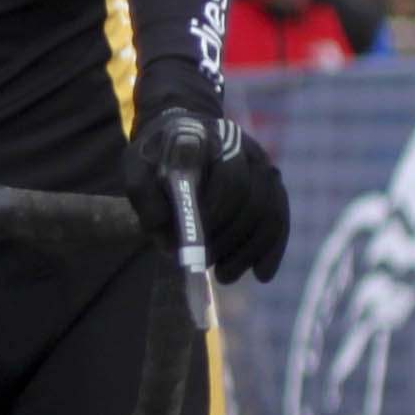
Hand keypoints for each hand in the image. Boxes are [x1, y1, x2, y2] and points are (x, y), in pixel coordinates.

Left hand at [129, 107, 290, 283]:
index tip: (197, 239)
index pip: (229, 176)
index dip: (217, 211)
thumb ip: (144, 197)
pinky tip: (260, 274)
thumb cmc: (154, 157)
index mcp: (214, 138)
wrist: (176, 137)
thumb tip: (168, 237)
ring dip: (250, 250)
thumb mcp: (136, 169)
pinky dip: (271, 249)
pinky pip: (279, 219)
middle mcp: (246, 148)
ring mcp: (262, 166)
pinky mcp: (271, 186)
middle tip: (208, 263)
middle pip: (253, 198)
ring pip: (269, 212)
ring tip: (224, 276)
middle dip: (231, 237)